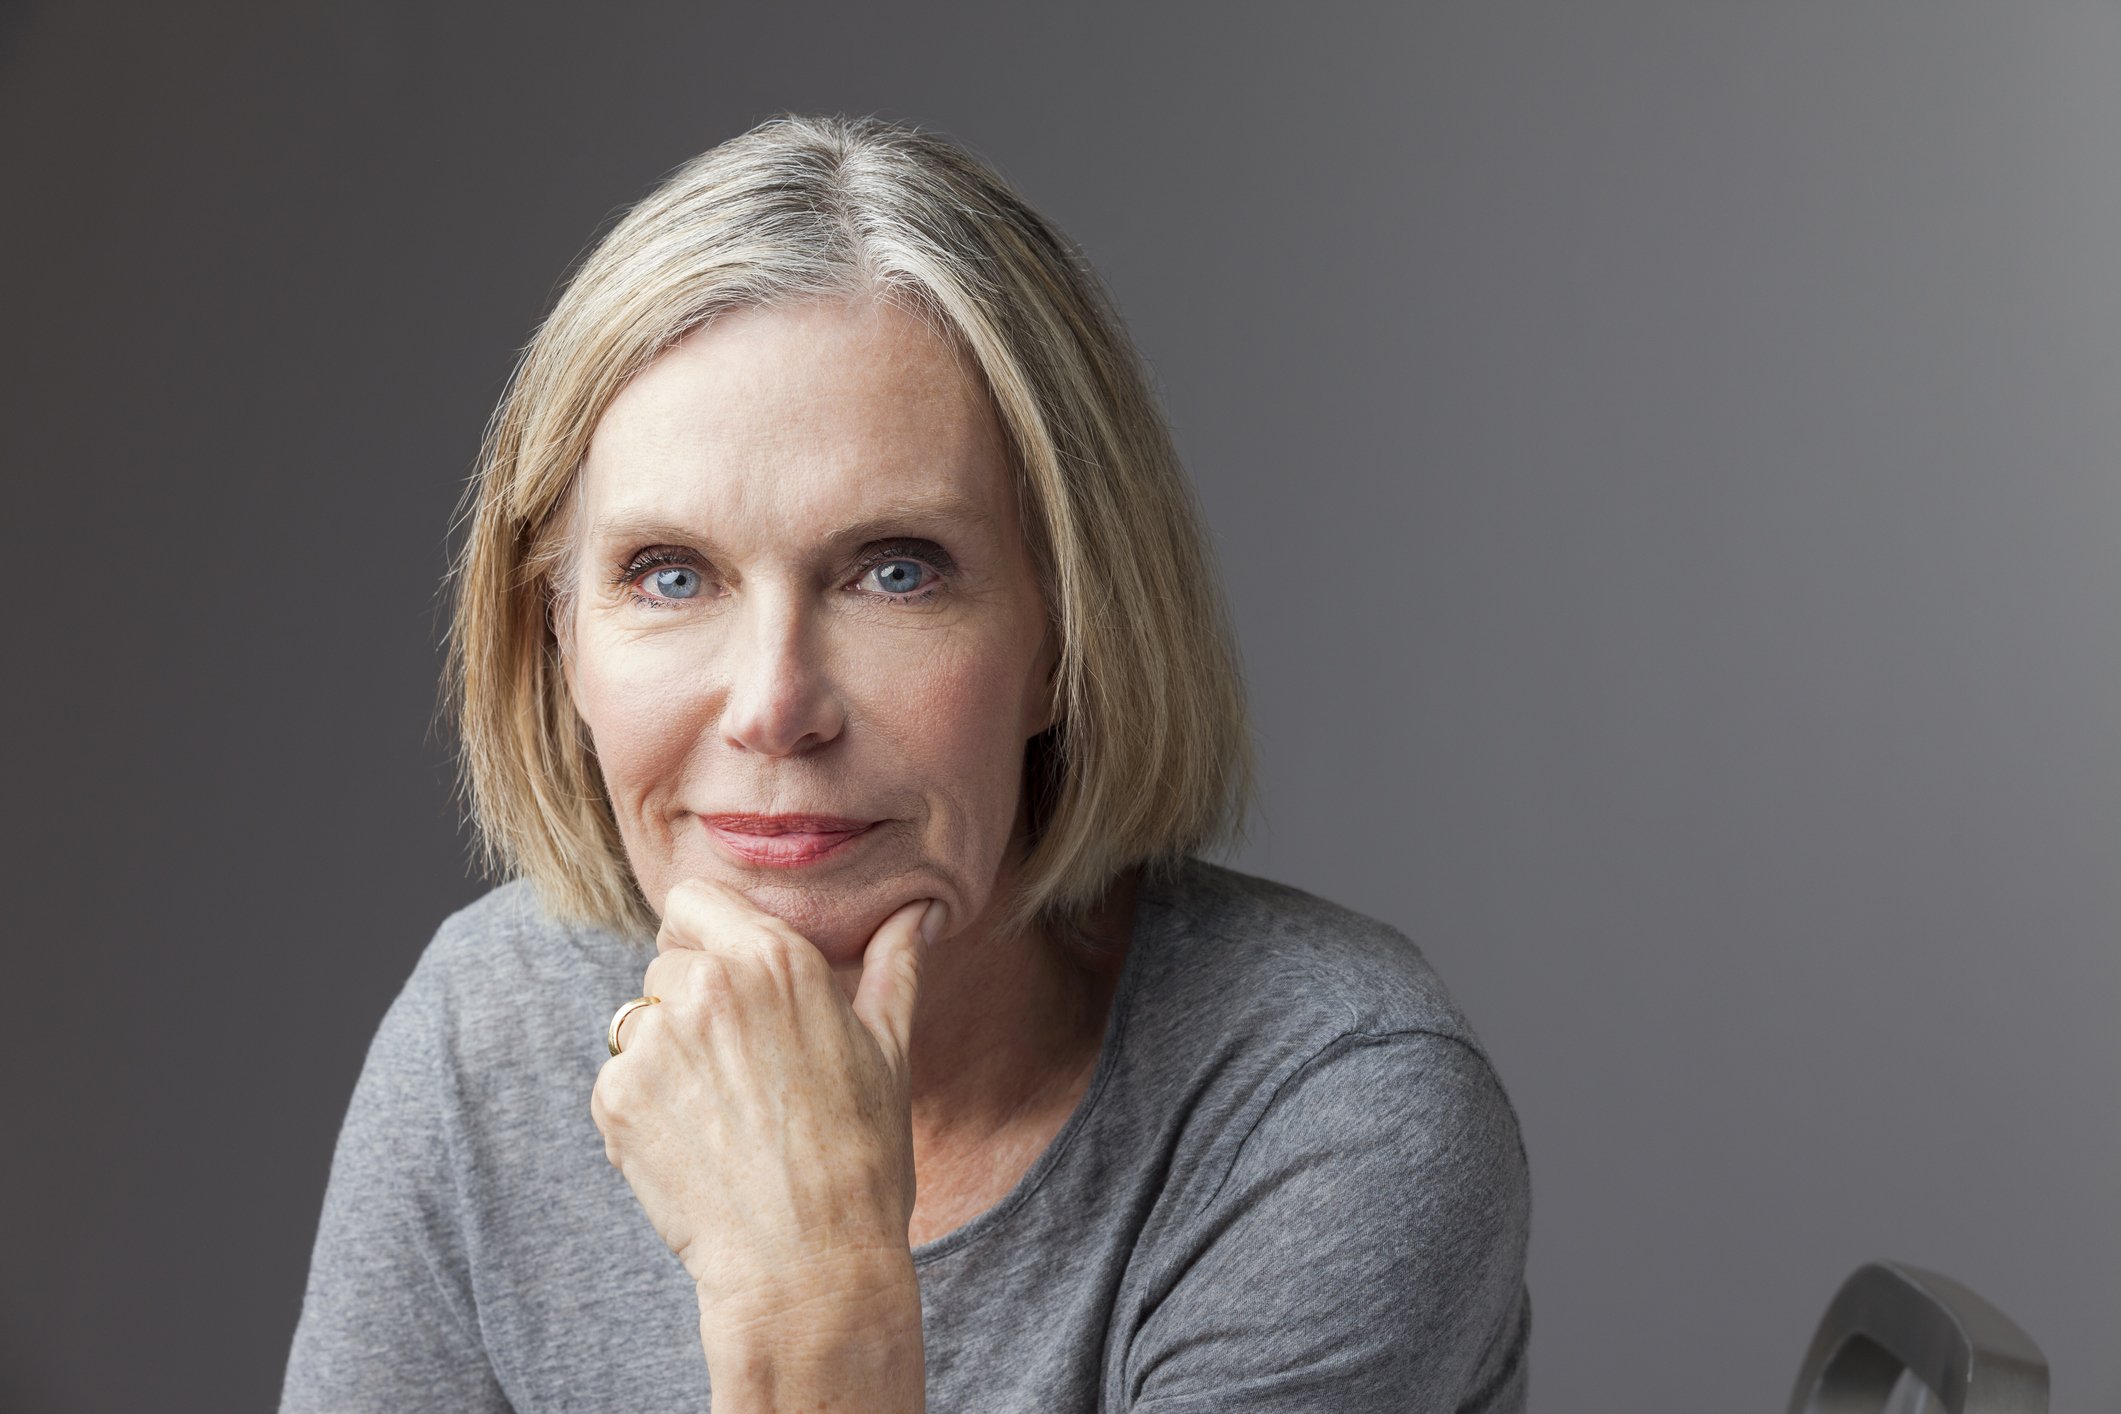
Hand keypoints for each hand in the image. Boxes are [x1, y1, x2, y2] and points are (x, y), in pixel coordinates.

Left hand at [591, 878, 938, 1324]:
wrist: (807, 1265)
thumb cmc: (862, 1156)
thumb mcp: (890, 1050)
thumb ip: (895, 966)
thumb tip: (917, 910)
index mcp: (777, 959)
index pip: (696, 900)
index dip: (706, 936)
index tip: (730, 981)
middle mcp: (709, 986)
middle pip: (667, 962)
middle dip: (691, 1003)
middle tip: (741, 1071)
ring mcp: (656, 1041)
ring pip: (638, 1021)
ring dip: (666, 1055)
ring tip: (722, 1115)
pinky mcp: (617, 1097)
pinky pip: (618, 1079)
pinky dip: (644, 1109)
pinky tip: (696, 1146)